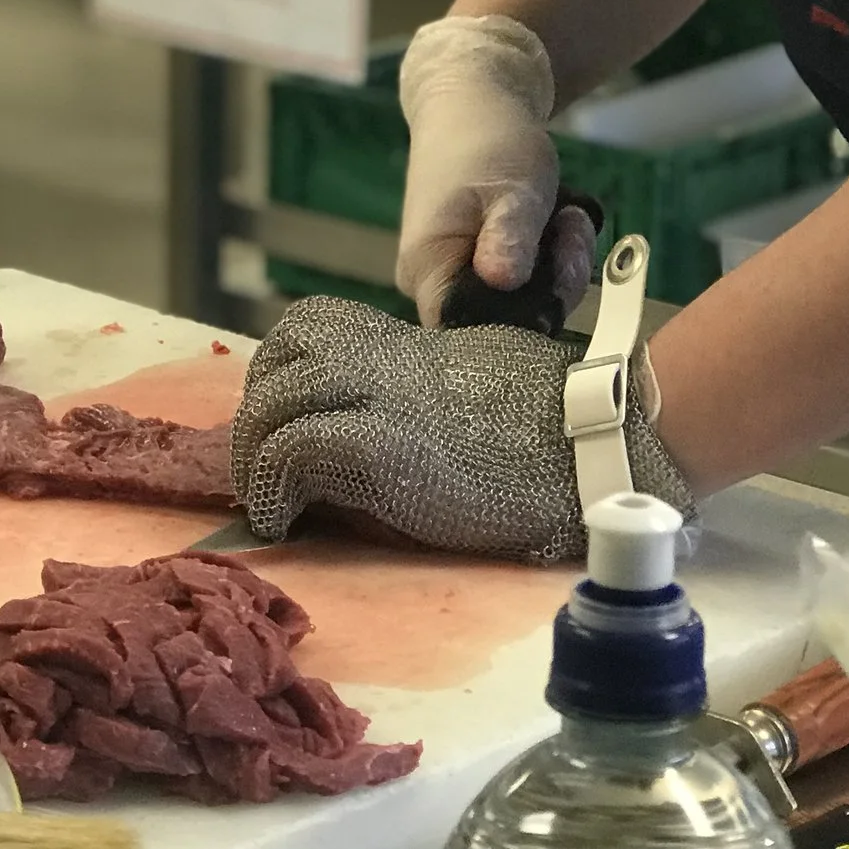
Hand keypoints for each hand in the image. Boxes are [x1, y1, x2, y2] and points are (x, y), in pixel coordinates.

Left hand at [229, 295, 690, 563]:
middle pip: (277, 363)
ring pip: (273, 404)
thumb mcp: (472, 378)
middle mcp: (380, 358)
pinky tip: (282, 517)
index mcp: (403, 341)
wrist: (592, 445)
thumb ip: (417, 383)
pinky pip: (293, 452)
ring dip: (257, 455)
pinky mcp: (380, 448)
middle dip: (257, 415)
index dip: (279, 375)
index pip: (304, 331)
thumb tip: (372, 416)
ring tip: (267, 498)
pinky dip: (274, 486)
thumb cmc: (551, 419)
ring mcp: (378, 398)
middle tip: (264, 467)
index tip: (282, 420)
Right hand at [397, 15, 596, 324]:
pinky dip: (550, 254)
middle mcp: (433, 282)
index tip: (553, 282)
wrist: (475, 98)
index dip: (518, 327)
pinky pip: (524, 279)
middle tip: (570, 230)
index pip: (467, 335)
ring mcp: (456, 272)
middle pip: (503, 321)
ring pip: (522, 300)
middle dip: (552, 283)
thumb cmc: (488, 138)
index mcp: (426, 270)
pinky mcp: (480, 262)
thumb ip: (510, 238)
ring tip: (567, 214)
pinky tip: (560, 217)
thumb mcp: (514, 188)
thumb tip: (502, 283)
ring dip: (559, 263)